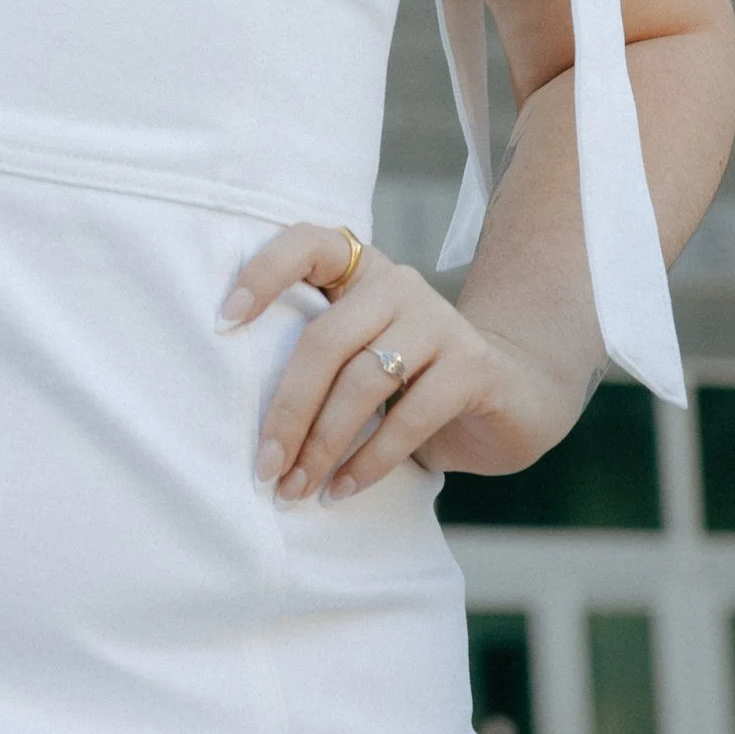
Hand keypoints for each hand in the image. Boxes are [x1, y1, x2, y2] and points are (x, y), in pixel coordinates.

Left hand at [220, 223, 583, 504]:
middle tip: (264, 466)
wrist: (511, 392)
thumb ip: (318, 360)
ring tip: (297, 488)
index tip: (223, 321)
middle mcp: (398, 283)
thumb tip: (245, 418)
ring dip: (323, 444)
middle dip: (288, 409)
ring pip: (364, 380)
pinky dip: (370, 460)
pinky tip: (344, 489)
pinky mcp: (472, 363)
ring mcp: (438, 319)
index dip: (262, 273)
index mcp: (361, 270)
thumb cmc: (412, 380)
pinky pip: (409, 417)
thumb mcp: (361, 358)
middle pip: (325, 339)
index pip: (306, 244)